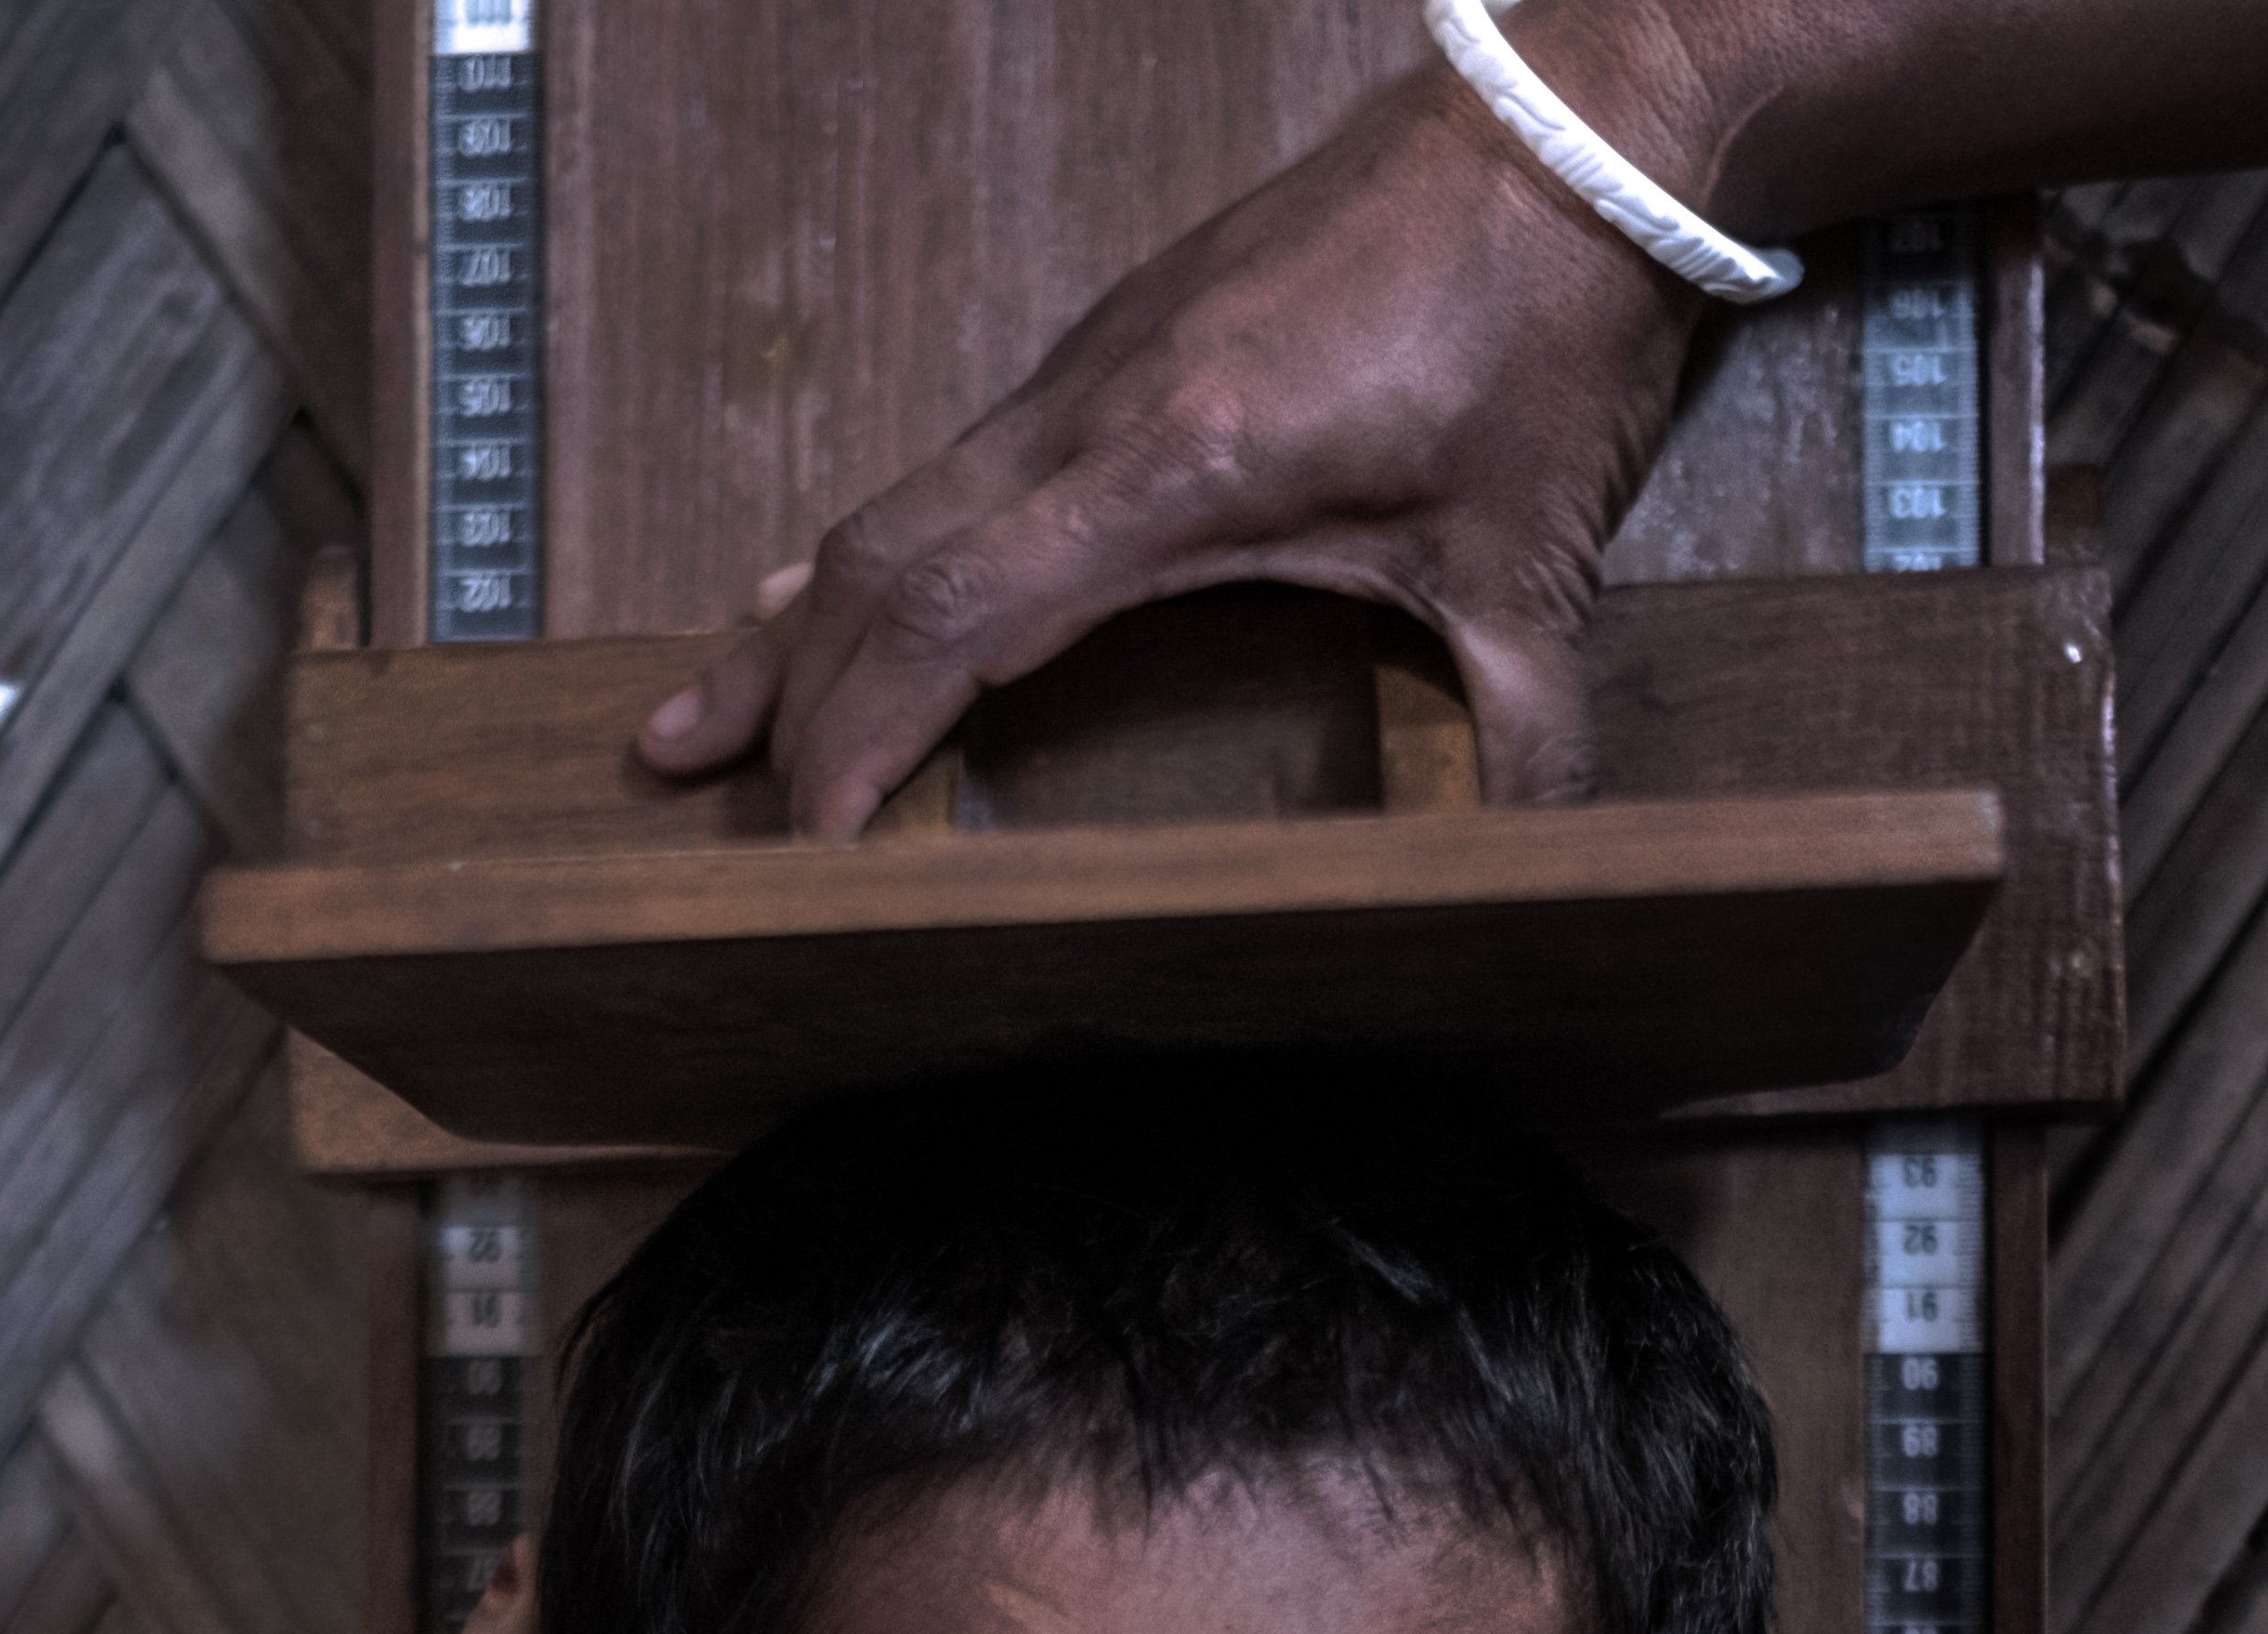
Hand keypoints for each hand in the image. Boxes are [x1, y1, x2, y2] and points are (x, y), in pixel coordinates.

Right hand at [629, 50, 1706, 837]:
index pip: (951, 616)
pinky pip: (954, 461)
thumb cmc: (1543, 326)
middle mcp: (1095, 406)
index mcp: (1175, 465)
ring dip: (798, 618)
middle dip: (786, 694)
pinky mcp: (1120, 339)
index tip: (816, 842)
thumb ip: (1530, 728)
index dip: (862, 736)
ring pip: (897, 503)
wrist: (1569, 129)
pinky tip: (825, 585)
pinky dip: (877, 548)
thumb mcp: (1536, 556)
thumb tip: (1553, 870)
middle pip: (878, 562)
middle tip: (698, 793)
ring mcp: (1094, 362)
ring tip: (700, 715)